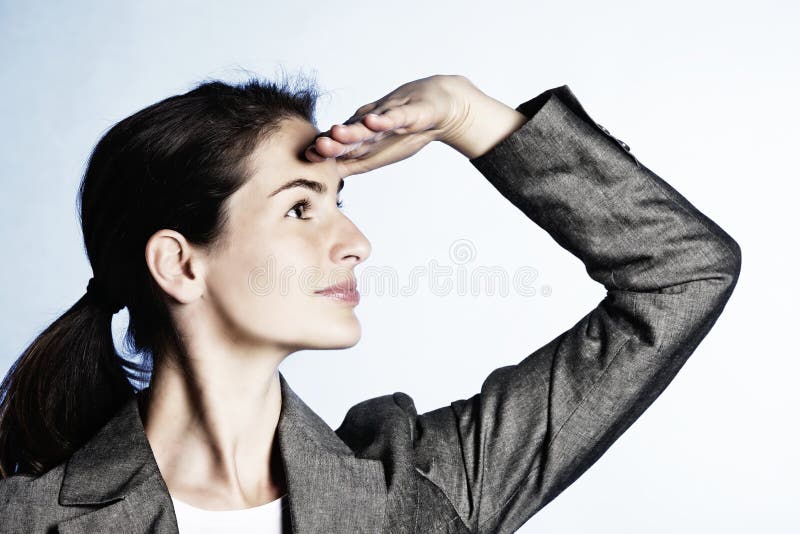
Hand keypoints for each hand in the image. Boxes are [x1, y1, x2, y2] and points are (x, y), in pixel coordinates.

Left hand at [305, 74, 475, 177]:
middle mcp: (373, 126)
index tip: (307, 157)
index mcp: (365, 137)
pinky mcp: (411, 113)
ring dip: (352, 131)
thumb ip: (354, 159)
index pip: (341, 147)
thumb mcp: (381, 148)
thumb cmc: (408, 129)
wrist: (443, 107)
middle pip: (350, 136)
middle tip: (315, 148)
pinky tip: (373, 122)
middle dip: (332, 143)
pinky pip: (396, 117)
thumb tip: (327, 176)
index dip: (325, 151)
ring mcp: (391, 118)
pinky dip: (384, 120)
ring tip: (337, 133)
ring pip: (368, 126)